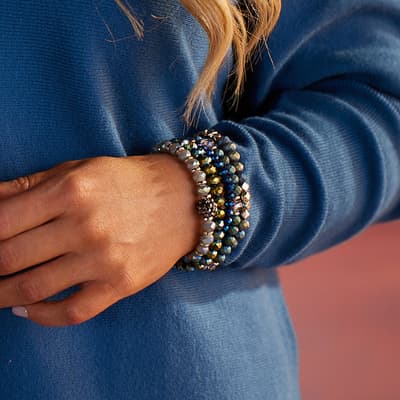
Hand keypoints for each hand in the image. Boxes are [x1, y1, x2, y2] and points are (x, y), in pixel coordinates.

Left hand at [0, 154, 201, 326]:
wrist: (181, 199)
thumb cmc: (128, 181)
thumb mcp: (78, 169)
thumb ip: (28, 185)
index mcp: (71, 191)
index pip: (1, 223)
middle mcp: (86, 226)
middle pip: (10, 258)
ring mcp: (105, 259)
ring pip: (34, 288)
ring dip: (3, 295)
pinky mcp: (121, 284)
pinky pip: (72, 312)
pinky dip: (42, 317)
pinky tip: (28, 310)